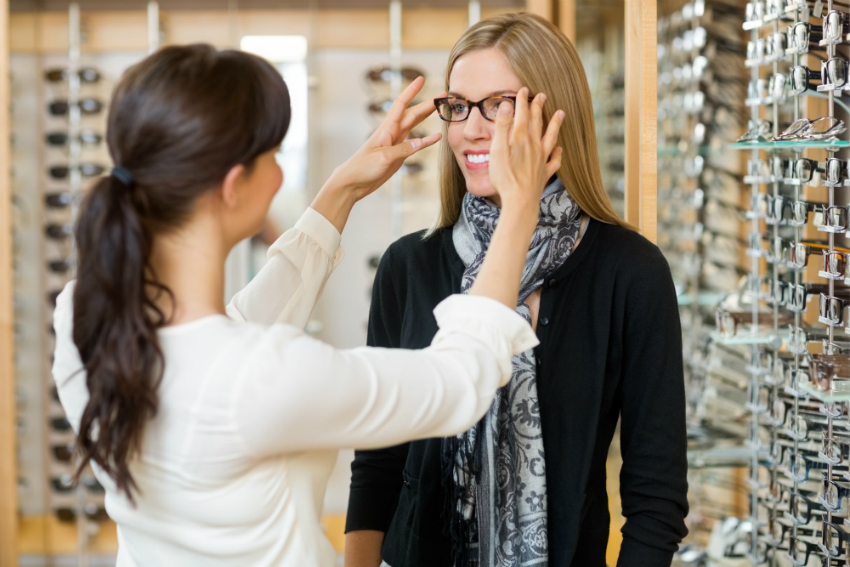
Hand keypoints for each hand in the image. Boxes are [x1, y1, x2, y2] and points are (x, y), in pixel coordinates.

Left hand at [326, 76, 442, 201]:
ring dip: (427, 116)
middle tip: (442, 95)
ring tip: (440, 108)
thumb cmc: (362, 167)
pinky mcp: (399, 155)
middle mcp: (392, 133)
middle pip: (413, 113)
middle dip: (427, 103)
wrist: (354, 182)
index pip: (401, 104)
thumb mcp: (383, 158)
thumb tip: (422, 142)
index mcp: (386, 129)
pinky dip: (427, 141)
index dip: (411, 91)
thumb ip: (403, 149)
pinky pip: (415, 145)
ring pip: (414, 125)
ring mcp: (396, 143)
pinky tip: (436, 137)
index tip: (421, 79)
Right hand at [488, 88, 563, 216]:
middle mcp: (534, 146)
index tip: (523, 89)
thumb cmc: (505, 177)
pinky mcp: (543, 173)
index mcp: (521, 139)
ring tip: (561, 114)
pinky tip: (560, 150)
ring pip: (550, 137)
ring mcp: (541, 160)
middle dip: (538, 108)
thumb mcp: (497, 150)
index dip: (522, 101)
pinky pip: (554, 161)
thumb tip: (506, 105)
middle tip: (542, 95)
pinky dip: (558, 154)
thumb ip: (502, 127)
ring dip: (555, 125)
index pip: (522, 115)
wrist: (520, 202)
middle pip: (537, 122)